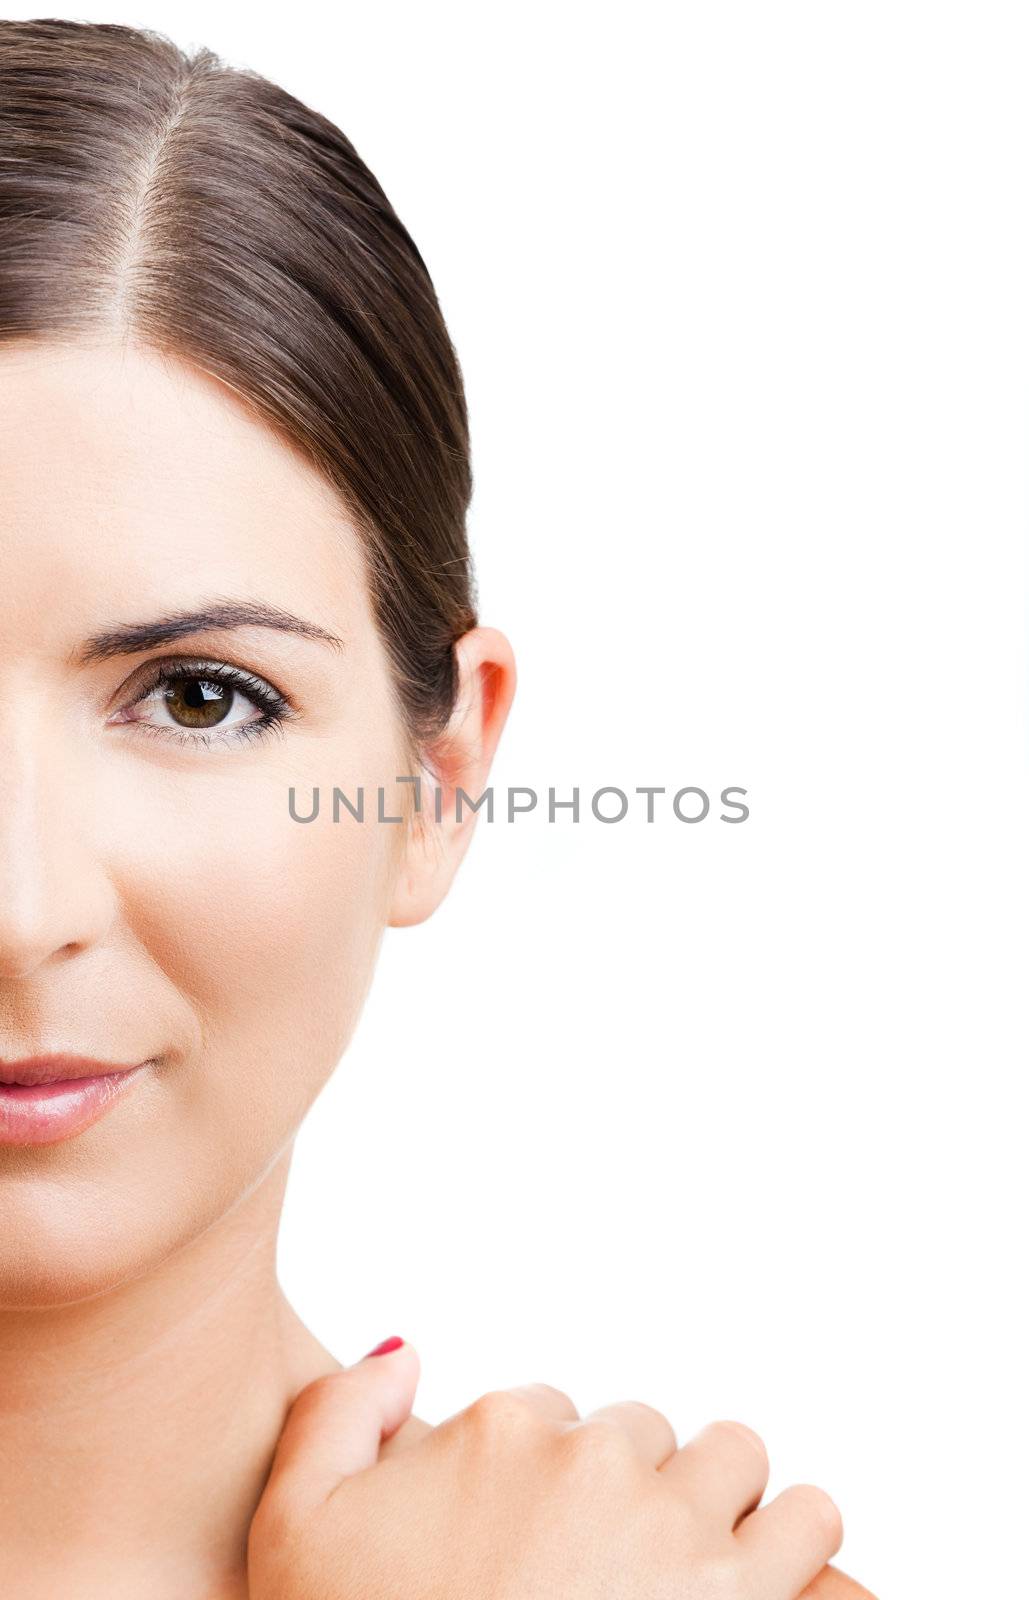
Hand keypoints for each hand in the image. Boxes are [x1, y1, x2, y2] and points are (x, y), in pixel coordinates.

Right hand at [248, 1343, 876, 1599]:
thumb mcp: (295, 1530)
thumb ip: (335, 1415)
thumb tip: (406, 1354)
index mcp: (496, 1432)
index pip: (547, 1411)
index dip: (535, 1478)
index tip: (526, 1544)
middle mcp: (593, 1462)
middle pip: (643, 1433)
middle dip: (628, 1489)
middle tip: (604, 1575)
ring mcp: (678, 1529)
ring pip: (736, 1459)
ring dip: (720, 1504)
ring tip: (694, 1573)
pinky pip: (815, 1526)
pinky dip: (797, 1549)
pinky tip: (761, 1592)